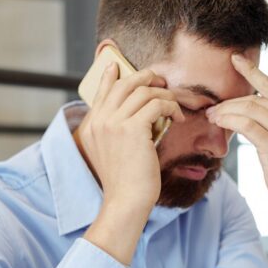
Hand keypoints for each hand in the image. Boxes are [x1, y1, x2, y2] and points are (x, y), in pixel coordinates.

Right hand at [78, 63, 183, 211]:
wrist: (126, 201)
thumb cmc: (125, 182)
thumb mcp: (112, 153)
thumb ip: (115, 131)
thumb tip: (136, 114)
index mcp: (90, 127)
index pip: (101, 92)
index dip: (110, 76)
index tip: (116, 65)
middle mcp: (99, 121)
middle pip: (123, 84)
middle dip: (145, 77)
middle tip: (161, 82)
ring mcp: (113, 123)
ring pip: (143, 91)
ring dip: (164, 95)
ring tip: (174, 107)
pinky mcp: (132, 128)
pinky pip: (157, 104)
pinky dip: (171, 106)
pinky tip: (177, 117)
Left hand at [207, 54, 267, 220]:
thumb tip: (248, 107)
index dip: (251, 70)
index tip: (234, 59)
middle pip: (254, 99)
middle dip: (229, 102)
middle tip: (211, 110)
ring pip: (248, 109)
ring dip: (225, 111)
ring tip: (212, 117)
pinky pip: (246, 124)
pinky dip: (229, 120)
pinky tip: (218, 123)